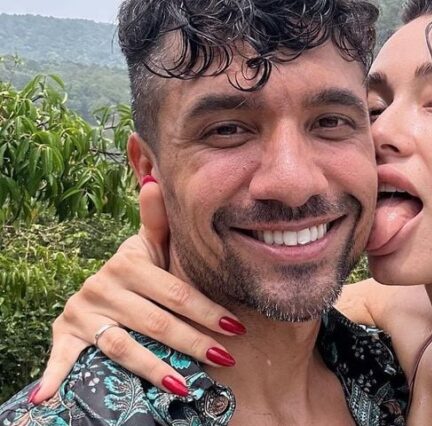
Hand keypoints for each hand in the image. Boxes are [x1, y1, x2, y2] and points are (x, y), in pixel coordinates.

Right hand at [32, 178, 244, 401]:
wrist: (98, 291)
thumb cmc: (138, 273)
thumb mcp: (149, 248)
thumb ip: (159, 222)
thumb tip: (156, 181)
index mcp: (130, 264)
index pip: (176, 292)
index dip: (207, 310)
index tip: (236, 327)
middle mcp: (104, 287)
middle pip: (156, 322)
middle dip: (193, 341)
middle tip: (225, 357)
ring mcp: (83, 313)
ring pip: (123, 345)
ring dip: (154, 368)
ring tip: (185, 385)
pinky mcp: (65, 334)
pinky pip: (62, 357)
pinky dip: (53, 376)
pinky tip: (48, 397)